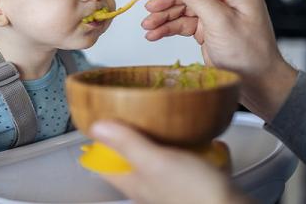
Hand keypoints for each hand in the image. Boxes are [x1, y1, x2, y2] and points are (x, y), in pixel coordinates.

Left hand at [90, 121, 251, 203]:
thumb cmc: (194, 193)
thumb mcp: (155, 161)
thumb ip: (127, 143)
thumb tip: (96, 126)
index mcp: (134, 182)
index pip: (105, 162)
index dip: (102, 140)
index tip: (105, 115)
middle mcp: (150, 186)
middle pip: (133, 158)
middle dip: (136, 134)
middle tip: (140, 111)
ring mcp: (173, 187)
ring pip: (163, 160)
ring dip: (168, 140)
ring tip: (174, 120)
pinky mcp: (196, 186)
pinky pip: (193, 163)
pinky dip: (200, 150)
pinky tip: (208, 141)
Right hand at [142, 0, 297, 120]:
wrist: (256, 82)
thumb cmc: (249, 53)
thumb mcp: (220, 21)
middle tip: (151, 8)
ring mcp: (215, 12)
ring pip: (184, 5)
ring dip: (165, 15)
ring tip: (148, 26)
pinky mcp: (206, 27)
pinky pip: (183, 22)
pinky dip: (169, 27)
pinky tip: (155, 34)